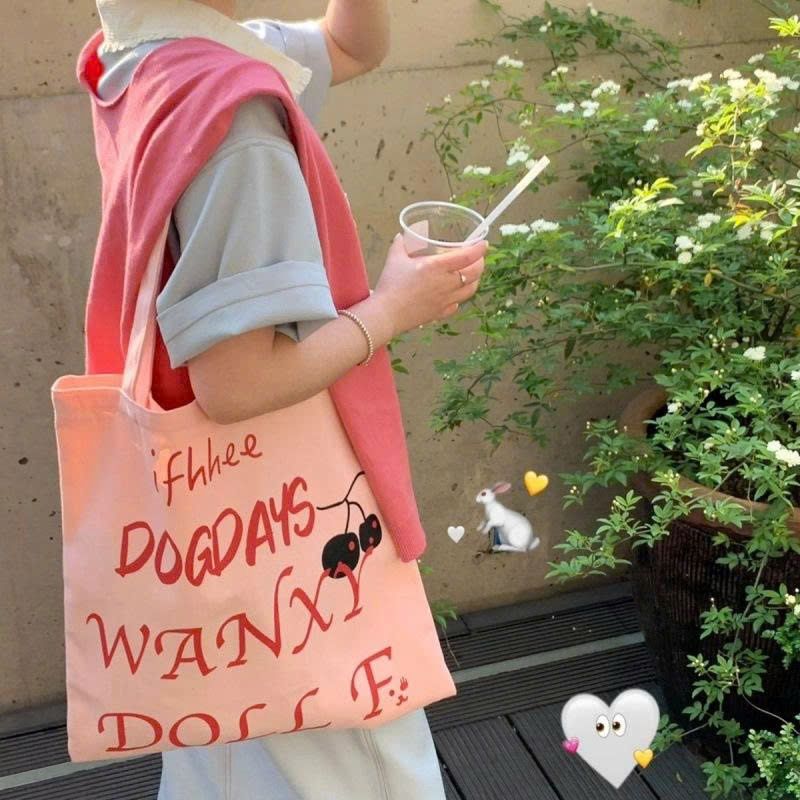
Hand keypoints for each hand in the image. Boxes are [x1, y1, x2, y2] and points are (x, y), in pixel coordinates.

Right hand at [374, 234, 488, 335]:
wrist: (386, 314)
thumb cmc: (391, 285)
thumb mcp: (394, 259)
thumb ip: (400, 245)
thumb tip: (401, 236)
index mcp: (437, 267)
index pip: (467, 256)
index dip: (479, 249)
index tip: (483, 244)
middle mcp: (446, 283)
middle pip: (474, 273)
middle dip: (480, 263)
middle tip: (478, 258)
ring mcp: (446, 300)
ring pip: (470, 290)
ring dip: (475, 280)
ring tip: (471, 274)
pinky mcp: (440, 313)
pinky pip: (457, 304)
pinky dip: (460, 297)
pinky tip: (454, 294)